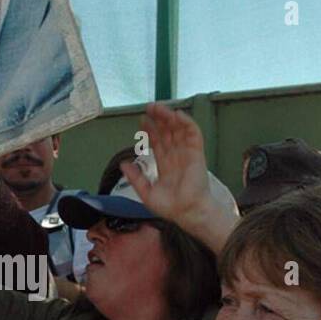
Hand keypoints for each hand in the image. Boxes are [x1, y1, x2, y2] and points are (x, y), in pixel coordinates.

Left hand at [121, 103, 236, 253]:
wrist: (187, 212)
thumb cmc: (170, 207)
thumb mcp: (146, 193)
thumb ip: (135, 178)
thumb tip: (123, 164)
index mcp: (166, 165)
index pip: (158, 142)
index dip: (151, 130)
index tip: (142, 120)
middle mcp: (177, 156)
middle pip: (168, 132)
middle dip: (159, 119)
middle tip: (150, 107)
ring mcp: (188, 154)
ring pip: (179, 130)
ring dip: (170, 117)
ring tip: (159, 107)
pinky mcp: (197, 153)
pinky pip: (194, 134)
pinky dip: (187, 123)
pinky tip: (177, 115)